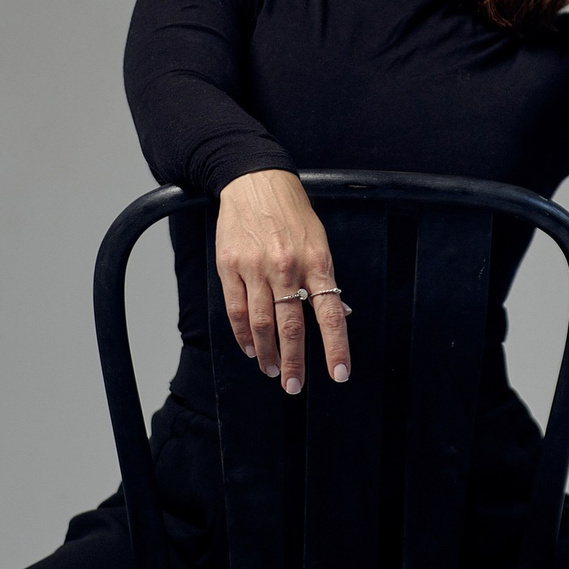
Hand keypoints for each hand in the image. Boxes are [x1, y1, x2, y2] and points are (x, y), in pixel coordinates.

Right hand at [214, 171, 350, 393]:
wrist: (255, 182)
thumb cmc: (292, 214)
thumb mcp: (320, 242)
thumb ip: (325, 280)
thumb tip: (338, 316)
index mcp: (316, 262)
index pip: (330, 313)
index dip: (335, 347)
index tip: (339, 374)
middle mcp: (286, 267)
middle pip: (291, 326)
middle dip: (294, 362)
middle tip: (294, 386)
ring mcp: (255, 267)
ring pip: (260, 323)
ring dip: (267, 353)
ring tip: (272, 370)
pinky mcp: (229, 266)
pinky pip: (236, 310)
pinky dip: (243, 335)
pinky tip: (250, 348)